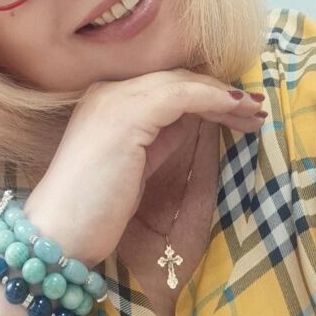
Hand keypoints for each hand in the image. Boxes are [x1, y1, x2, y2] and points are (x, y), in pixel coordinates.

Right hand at [23, 68, 264, 266]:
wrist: (59, 235)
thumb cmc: (95, 208)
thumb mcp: (135, 163)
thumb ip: (159, 136)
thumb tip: (194, 118)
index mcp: (107, 101)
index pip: (165, 86)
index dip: (205, 95)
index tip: (238, 111)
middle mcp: (109, 91)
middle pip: (177, 80)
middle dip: (220, 94)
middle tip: (255, 109)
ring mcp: (115, 99)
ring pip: (182, 83)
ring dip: (225, 96)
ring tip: (256, 112)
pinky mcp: (127, 114)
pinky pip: (182, 95)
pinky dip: (214, 100)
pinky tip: (237, 110)